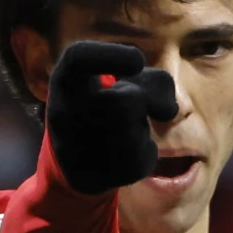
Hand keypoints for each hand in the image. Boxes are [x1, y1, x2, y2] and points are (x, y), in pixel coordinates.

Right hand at [45, 41, 178, 194]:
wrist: (80, 161)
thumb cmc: (105, 106)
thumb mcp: (119, 80)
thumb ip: (150, 80)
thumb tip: (169, 111)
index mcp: (65, 81)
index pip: (77, 58)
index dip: (112, 56)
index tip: (138, 60)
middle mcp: (63, 115)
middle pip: (124, 102)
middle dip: (139, 101)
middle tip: (127, 102)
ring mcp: (78, 150)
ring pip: (136, 129)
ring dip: (141, 123)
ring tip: (121, 127)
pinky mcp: (100, 176)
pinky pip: (145, 153)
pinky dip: (145, 147)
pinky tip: (124, 151)